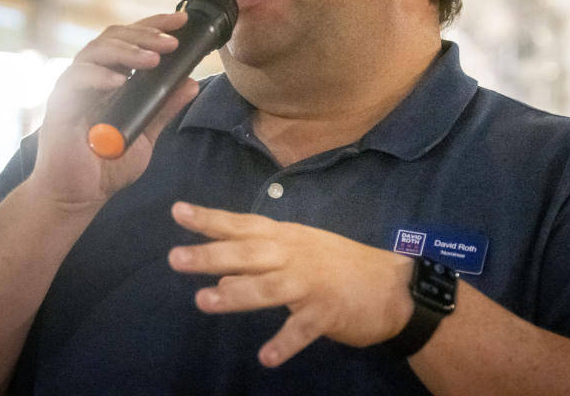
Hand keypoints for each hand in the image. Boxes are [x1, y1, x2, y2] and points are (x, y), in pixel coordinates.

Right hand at [27, 13, 199, 210]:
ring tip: (153, 59)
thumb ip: (164, 109)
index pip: (132, 41)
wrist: (78, 195)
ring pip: (96, 50)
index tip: (182, 22)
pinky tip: (119, 81)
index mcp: (112, 78)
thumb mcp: (147, 135)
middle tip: (172, 42)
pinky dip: (98, 76)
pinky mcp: (60, 103)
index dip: (155, 26)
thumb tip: (191, 83)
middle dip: (145, 34)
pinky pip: (76, 78)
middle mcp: (93, 76)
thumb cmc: (107, 165)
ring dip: (127, 50)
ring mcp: (75, 87)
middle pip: (114, 36)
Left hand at [167, 202, 414, 366]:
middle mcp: (295, 255)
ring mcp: (312, 283)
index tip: (178, 211)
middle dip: (211, 255)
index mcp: (287, 237)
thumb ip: (263, 259)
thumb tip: (221, 269)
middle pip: (247, 254)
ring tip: (203, 301)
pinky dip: (285, 342)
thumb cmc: (343, 266)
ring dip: (236, 294)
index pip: (242, 225)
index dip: (210, 219)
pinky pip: (303, 329)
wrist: (395, 287)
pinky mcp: (328, 311)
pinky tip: (267, 357)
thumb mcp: (302, 251)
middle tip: (175, 258)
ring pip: (268, 288)